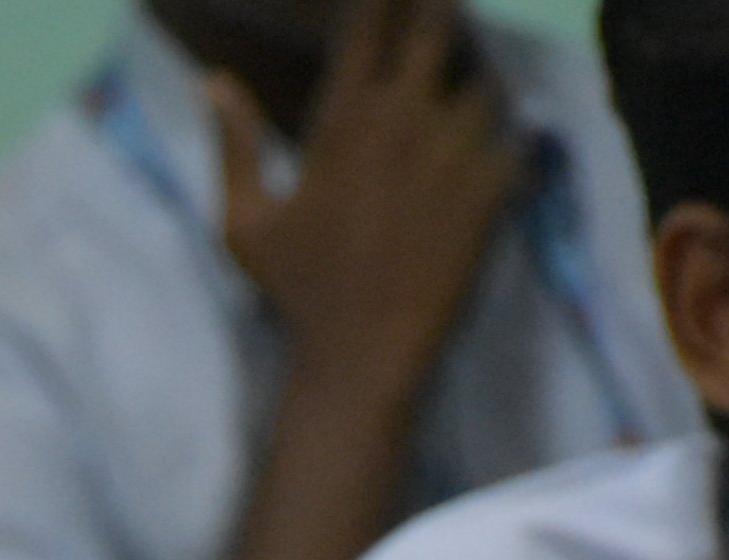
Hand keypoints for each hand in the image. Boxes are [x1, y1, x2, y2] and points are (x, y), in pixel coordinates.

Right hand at [211, 0, 519, 413]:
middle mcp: (405, 120)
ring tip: (475, 81)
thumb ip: (235, 144)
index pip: (370, 26)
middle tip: (446, 11)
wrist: (363, 355)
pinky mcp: (494, 190)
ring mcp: (455, 152)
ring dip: (480, 77)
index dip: (383, 1)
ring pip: (486, 81)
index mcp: (345, 119)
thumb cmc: (298, 293)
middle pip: (440, 29)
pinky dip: (511, 134)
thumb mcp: (246, 221)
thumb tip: (211, 81)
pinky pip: (516, 137)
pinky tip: (505, 140)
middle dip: (444, 11)